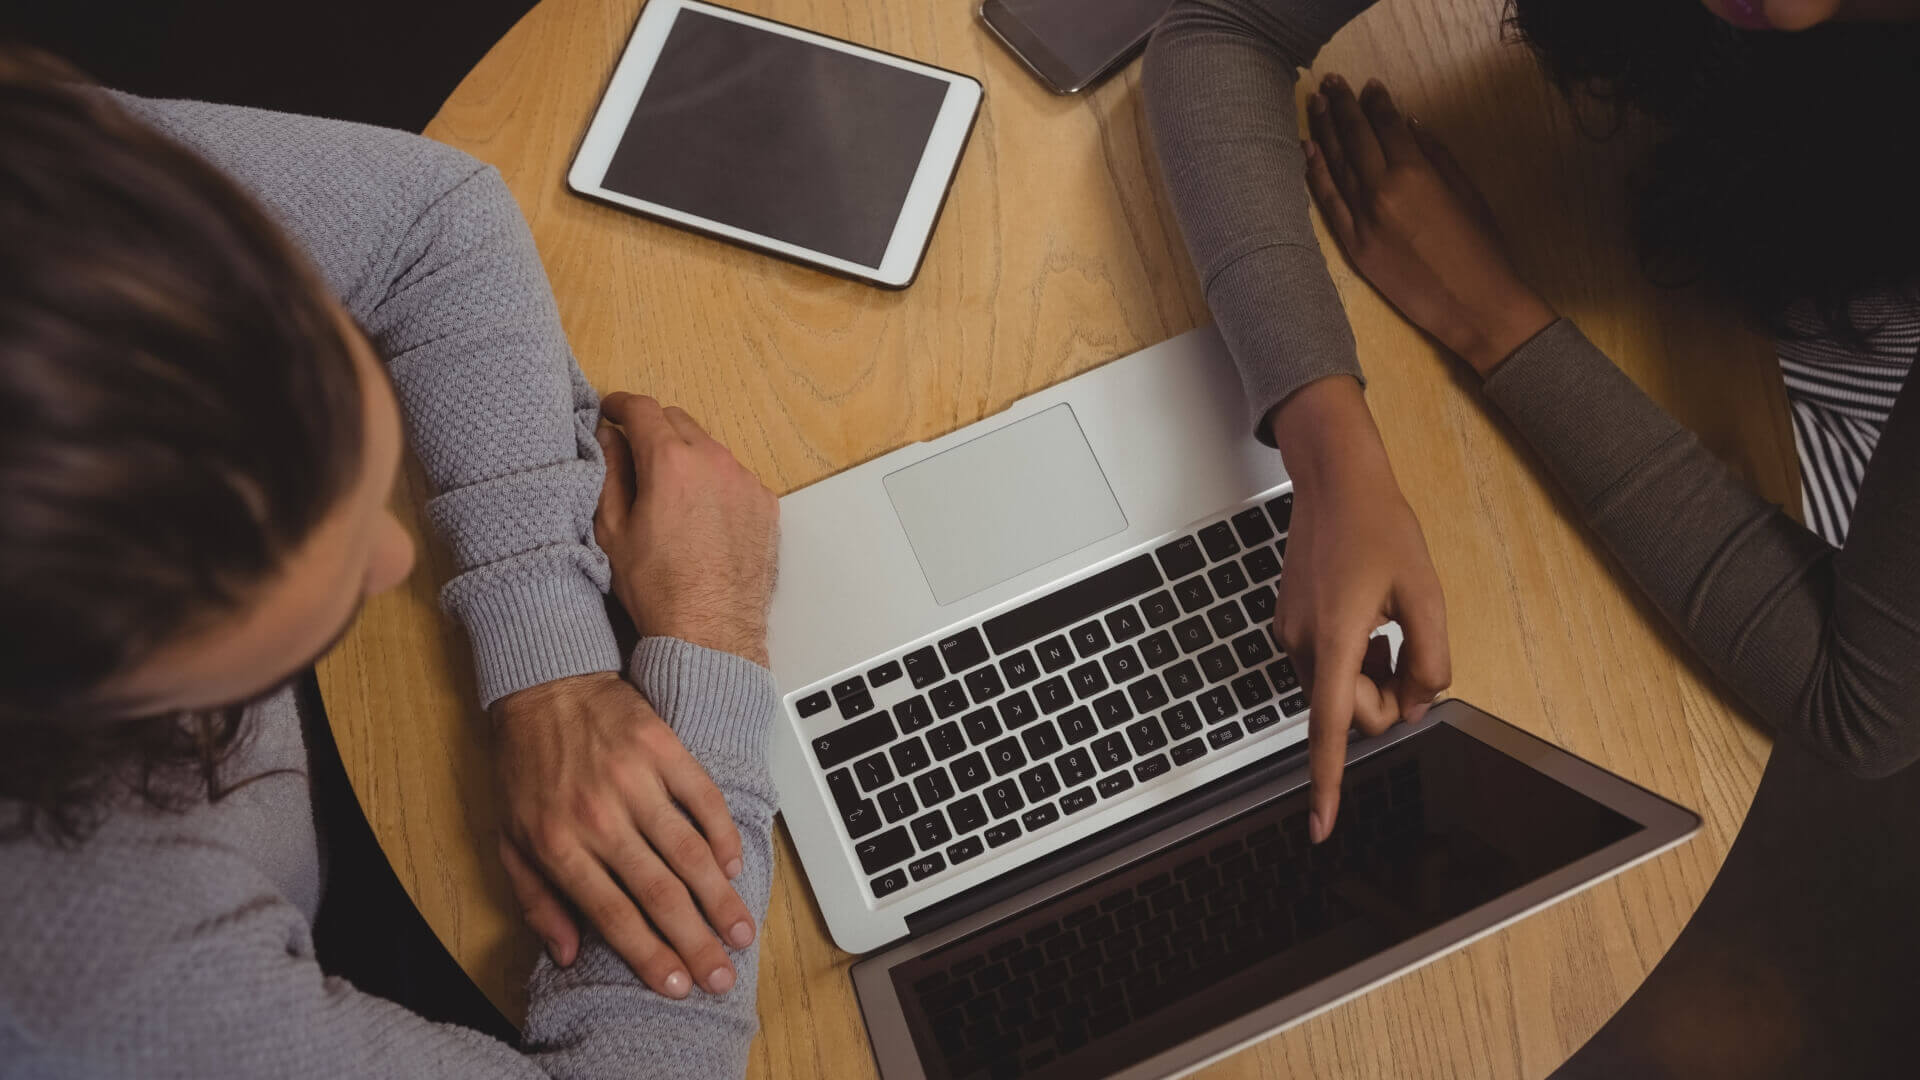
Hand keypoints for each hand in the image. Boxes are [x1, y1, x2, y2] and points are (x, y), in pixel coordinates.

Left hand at [492, 672, 753, 997]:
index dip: (649, 956)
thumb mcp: (510, 839)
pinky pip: (703, 799)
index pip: (613, 915)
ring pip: (688, 852)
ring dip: (719, 899)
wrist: (543, 686)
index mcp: (559, 845)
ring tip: (741, 933)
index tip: (677, 986)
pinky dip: (723, 835)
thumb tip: (566, 955)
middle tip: (721, 976)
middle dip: (695, 942)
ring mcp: (634, 781)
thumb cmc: (525, 767)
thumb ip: (536, 900)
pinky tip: (735, 866)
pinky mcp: (662, 748)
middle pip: (658, 893)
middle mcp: (599, 817)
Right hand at [594, 392, 778, 665]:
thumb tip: (607, 437)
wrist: (710, 633)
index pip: (642, 409)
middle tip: (634, 452)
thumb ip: (609, 474)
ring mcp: (746, 482)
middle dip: (654, 429)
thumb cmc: (657, 589)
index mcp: (671, 462)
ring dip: (687, 457)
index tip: (610, 411)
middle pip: (679, 421)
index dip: (620, 405)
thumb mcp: (612, 531)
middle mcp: (715, 462)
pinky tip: (701, 515)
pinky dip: (715, 483)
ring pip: (710, 449)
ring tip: (669, 491)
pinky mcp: (766, 505)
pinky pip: (735, 477)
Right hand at [1268, 377, 1450, 842]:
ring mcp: (1292, 637)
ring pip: (1339, 692)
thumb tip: (1419, 704)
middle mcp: (1303, 645)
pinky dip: (1355, 660)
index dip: (1327, 782)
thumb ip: (1430, 659)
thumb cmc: (1379, 528)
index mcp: (1335, 639)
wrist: (1335, 481)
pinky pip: (1329, 668)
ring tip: (1386, 628)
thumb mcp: (1426, 593)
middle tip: (1407, 654)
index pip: (1329, 727)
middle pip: (1348, 714)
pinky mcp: (1292, 628)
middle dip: (1384, 699)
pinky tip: (1367, 621)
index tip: (1322, 826)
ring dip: (1370, 677)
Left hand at [1304, 74, 1556, 375]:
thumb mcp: (1468, 192)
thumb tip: (1410, 125)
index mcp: (1414, 173)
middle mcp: (1381, 190)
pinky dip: (1316, 174)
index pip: (1386, 125)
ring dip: (1323, 131)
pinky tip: (1308, 151)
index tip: (1368, 85)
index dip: (1375, 102)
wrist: (1472, 304)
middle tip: (1330, 82)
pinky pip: (1328, 202)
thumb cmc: (1481, 248)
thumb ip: (1437, 155)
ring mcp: (1362, 219)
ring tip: (1313, 104)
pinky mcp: (1353, 245)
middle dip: (1341, 106)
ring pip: (1336, 165)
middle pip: (1355, 137)